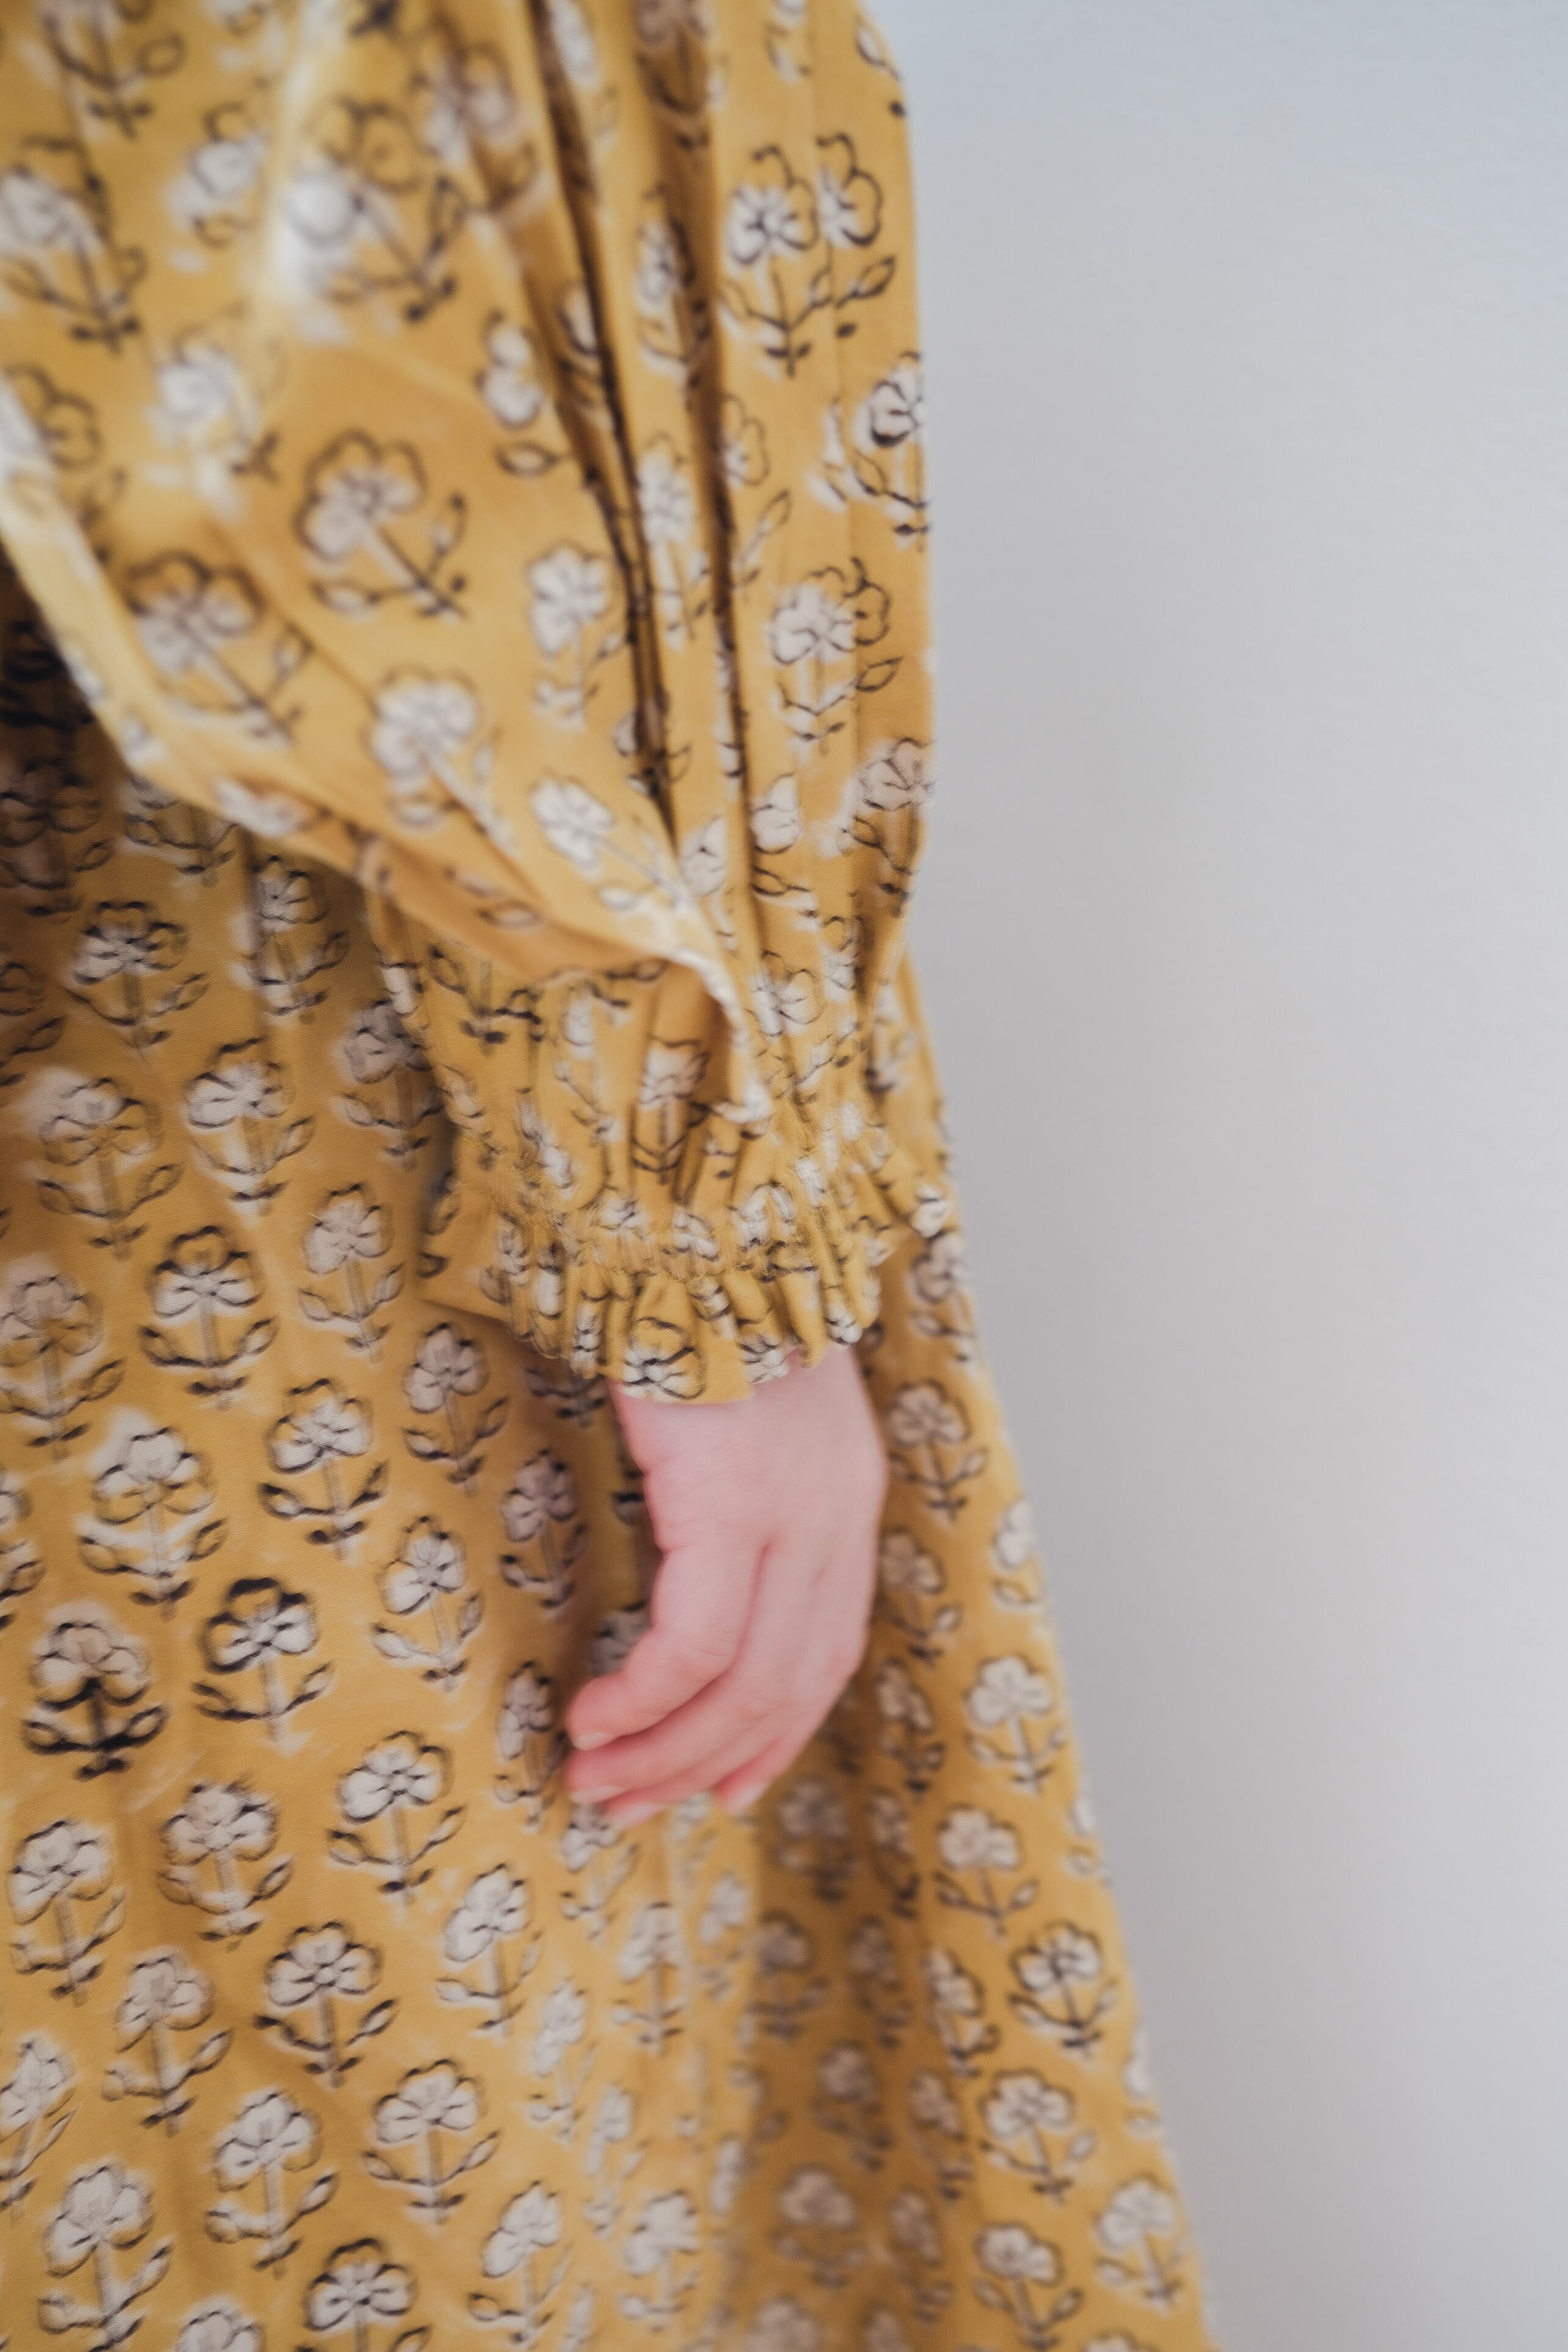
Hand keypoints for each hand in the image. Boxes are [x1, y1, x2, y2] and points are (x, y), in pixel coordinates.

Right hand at [561, 1342, 887, 1824]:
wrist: (694, 1219)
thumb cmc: (696, 1306)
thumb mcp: (746, 1413)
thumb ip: (744, 1491)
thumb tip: (692, 1567)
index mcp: (846, 1498)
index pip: (829, 1652)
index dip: (776, 1731)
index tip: (722, 1784)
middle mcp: (837, 1516)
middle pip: (786, 1686)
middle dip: (704, 1762)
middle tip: (629, 1803)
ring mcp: (793, 1513)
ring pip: (743, 1683)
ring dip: (664, 1749)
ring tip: (596, 1779)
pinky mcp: (732, 1503)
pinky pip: (692, 1643)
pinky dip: (644, 1698)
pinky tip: (595, 1715)